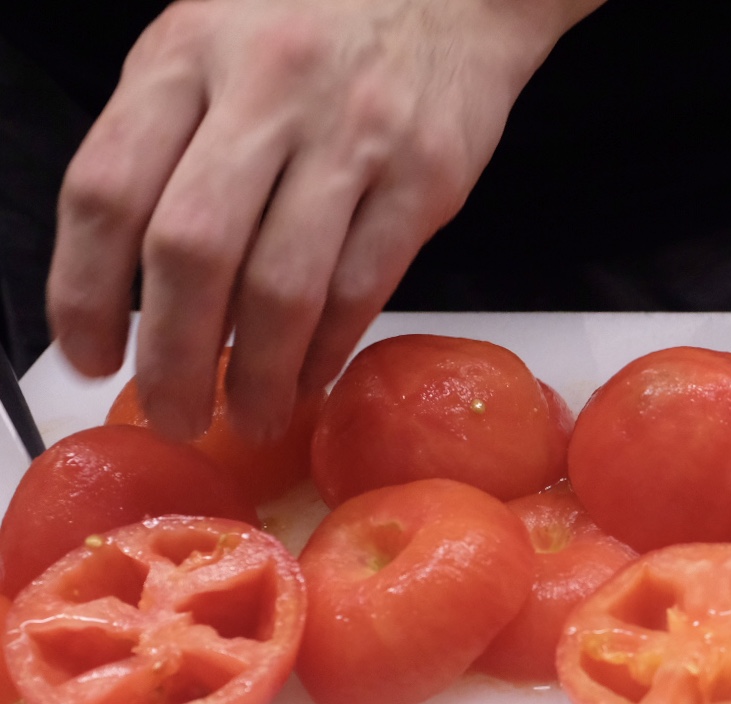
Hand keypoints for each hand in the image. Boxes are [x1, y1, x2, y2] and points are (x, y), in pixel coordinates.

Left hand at [47, 0, 601, 441]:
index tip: (90, 358)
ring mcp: (353, 135)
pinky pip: (364, 287)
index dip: (84, 294)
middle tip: (173, 413)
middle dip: (173, 358)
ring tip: (249, 416)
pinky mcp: (425, 177)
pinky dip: (328, 350)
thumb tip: (135, 283)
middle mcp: (266, 90)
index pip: (107, 189)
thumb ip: (167, 138)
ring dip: (259, 375)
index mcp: (187, 54)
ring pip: (284, 286)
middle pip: (193, 252)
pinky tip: (310, 376)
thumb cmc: (317, 22)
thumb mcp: (211, 41)